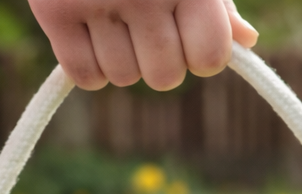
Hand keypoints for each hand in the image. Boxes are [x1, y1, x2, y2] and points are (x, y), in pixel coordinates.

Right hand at [28, 0, 258, 91]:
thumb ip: (216, 2)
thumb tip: (246, 41)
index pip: (209, 57)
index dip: (201, 56)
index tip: (188, 36)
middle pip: (165, 77)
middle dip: (159, 60)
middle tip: (144, 24)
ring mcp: (96, 0)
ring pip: (124, 77)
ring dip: (121, 59)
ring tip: (111, 15)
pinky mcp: (55, 11)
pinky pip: (85, 77)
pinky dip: (87, 66)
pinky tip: (88, 32)